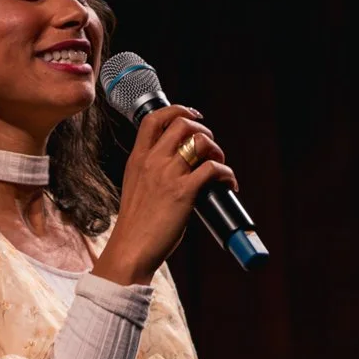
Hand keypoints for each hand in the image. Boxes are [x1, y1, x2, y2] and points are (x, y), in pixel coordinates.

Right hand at [95, 104, 236, 286]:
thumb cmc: (135, 225)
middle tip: (210, 148)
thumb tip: (179, 165)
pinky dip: (226, 173)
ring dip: (217, 150)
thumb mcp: (136, 187)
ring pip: (200, 141)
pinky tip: (227, 183)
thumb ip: (151, 171)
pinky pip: (213, 168)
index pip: (155, 118)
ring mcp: (168, 175)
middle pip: (183, 123)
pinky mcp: (184, 192)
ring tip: (219, 165)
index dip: (178, 110)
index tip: (194, 116)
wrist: (130, 249)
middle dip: (203, 130)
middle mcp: (152, 161)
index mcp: (138, 158)